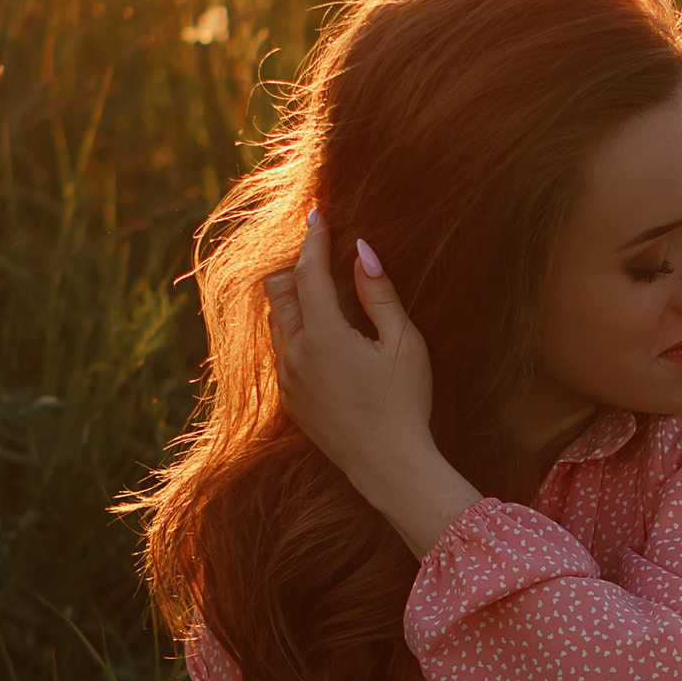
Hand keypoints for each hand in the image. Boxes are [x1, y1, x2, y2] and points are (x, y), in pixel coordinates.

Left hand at [264, 212, 480, 560]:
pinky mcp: (289, 398)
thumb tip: (361, 249)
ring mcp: (288, 378)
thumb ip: (378, 293)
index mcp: (324, 334)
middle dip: (297, 265)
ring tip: (318, 286)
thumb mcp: (403, 343)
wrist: (386, 465)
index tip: (318, 215)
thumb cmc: (405, 403)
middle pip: (280, 290)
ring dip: (293, 297)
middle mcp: (295, 353)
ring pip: (277, 320)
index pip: (308, 272)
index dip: (313, 240)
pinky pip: (281, 349)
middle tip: (317, 248)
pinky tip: (318, 330)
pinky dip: (294, 328)